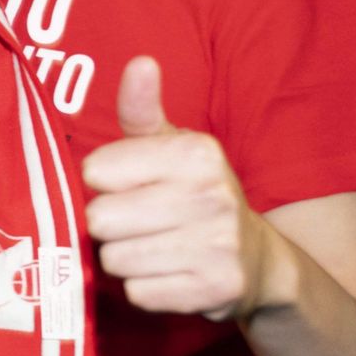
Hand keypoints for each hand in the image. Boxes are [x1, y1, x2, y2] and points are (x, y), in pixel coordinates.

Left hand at [82, 58, 279, 320]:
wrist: (258, 262)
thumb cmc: (196, 195)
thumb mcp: (173, 147)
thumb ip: (142, 109)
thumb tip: (140, 62)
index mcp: (195, 153)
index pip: (96, 170)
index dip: (104, 182)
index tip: (130, 185)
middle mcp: (211, 196)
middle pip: (99, 219)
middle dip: (110, 225)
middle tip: (140, 222)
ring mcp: (217, 246)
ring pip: (115, 259)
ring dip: (126, 258)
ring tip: (156, 247)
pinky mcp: (215, 290)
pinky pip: (138, 293)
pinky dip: (146, 288)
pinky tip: (171, 275)